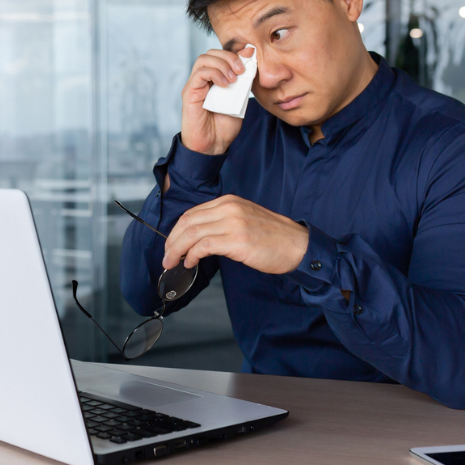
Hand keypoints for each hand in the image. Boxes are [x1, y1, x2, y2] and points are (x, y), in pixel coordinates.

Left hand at [162, 195, 308, 274]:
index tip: (171, 244)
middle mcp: (228, 208)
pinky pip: (203, 245)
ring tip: (172, 262)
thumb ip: (222, 222)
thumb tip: (198, 238)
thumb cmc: (274, 238)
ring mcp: (232, 223)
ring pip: (191, 233)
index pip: (192, 213)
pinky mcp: (236, 240)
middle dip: (172, 241)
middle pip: (187, 221)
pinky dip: (191, 255)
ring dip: (176, 250)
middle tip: (166, 257)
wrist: (298, 246)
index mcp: (229, 201)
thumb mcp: (245, 219)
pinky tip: (190, 263)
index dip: (177, 230)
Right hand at [180, 47, 252, 155]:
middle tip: (241, 70)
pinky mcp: (189, 93)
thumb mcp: (240, 98)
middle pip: (211, 53)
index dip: (234, 54)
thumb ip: (243, 80)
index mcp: (213, 80)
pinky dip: (215, 74)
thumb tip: (249, 56)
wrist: (213, 145)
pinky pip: (200, 73)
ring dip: (222, 64)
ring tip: (234, 79)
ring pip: (204, 59)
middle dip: (229, 57)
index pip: (220, 55)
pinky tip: (225, 85)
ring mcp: (194, 86)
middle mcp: (202, 80)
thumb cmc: (224, 126)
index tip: (249, 60)